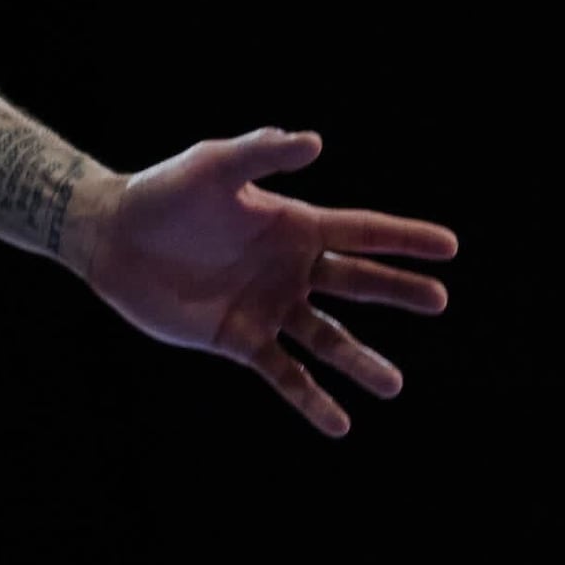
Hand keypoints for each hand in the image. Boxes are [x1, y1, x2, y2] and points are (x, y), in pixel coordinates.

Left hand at [72, 130, 454, 437]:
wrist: (114, 236)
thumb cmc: (165, 191)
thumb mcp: (213, 166)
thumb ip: (261, 155)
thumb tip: (314, 141)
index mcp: (292, 223)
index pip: (360, 231)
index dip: (404, 238)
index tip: (450, 247)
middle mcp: (289, 267)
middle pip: (356, 283)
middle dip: (397, 290)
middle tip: (438, 302)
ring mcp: (268, 305)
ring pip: (327, 338)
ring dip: (360, 361)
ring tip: (393, 384)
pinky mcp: (240, 339)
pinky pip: (285, 373)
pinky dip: (312, 398)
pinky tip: (340, 423)